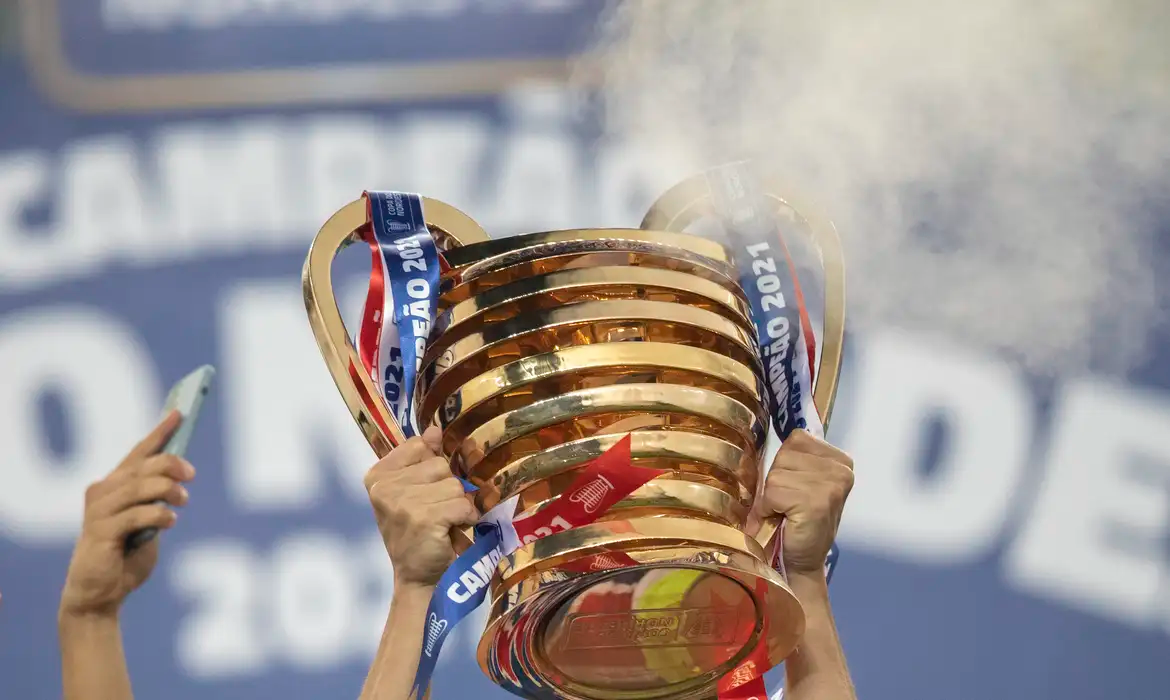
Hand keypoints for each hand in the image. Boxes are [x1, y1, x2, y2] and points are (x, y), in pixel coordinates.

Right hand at [60, 411, 194, 617]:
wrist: (101, 594)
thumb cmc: (126, 555)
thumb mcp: (148, 522)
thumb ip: (158, 499)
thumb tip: (182, 474)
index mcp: (115, 485)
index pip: (139, 452)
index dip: (160, 431)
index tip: (180, 412)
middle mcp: (103, 492)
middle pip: (143, 466)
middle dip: (171, 464)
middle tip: (191, 475)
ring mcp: (99, 512)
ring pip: (139, 486)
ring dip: (167, 490)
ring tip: (183, 500)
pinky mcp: (100, 532)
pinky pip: (136, 515)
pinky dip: (158, 514)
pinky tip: (169, 521)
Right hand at [364, 427, 479, 589]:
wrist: (419, 579)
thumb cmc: (418, 534)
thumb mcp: (414, 492)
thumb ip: (422, 459)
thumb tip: (435, 429)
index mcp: (378, 476)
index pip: (419, 446)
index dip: (432, 468)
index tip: (426, 491)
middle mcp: (384, 487)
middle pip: (440, 465)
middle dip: (447, 489)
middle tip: (436, 512)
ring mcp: (402, 502)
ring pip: (454, 485)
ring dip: (458, 505)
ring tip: (444, 523)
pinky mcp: (423, 518)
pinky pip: (462, 504)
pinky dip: (466, 518)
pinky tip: (453, 530)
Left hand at [751, 429, 853, 575]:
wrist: (800, 563)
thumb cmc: (796, 522)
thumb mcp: (800, 482)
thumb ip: (794, 460)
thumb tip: (758, 432)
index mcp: (840, 459)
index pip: (796, 439)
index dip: (785, 465)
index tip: (795, 489)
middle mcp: (841, 468)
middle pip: (785, 454)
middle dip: (777, 481)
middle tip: (788, 505)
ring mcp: (831, 484)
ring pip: (776, 473)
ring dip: (772, 496)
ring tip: (786, 513)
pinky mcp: (816, 501)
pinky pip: (773, 491)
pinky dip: (770, 507)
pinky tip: (785, 520)